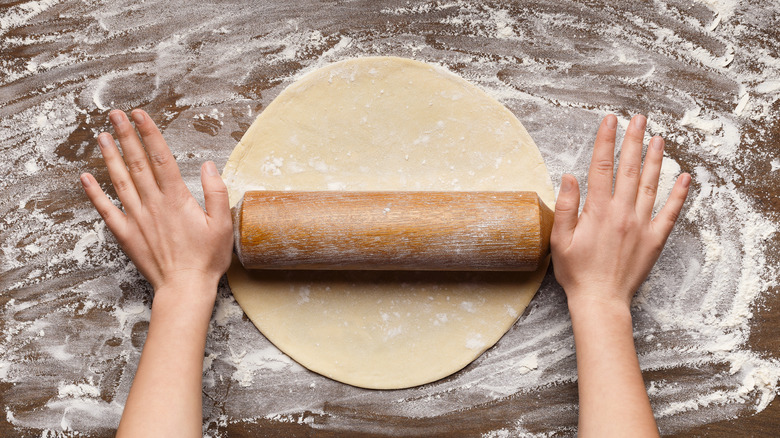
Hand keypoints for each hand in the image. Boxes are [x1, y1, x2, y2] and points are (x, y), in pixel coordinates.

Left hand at [80, 109, 232, 292]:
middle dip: (126, 136)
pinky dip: (94, 193)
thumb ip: (216, 192)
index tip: (140, 115)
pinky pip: (106, 210)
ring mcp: (136, 218)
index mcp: (177, 199)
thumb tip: (208, 165)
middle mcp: (153, 204)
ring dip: (109, 156)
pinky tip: (85, 178)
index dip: (150, 134)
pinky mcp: (126, 234)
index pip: (161, 158)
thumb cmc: (206, 258)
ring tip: (101, 136)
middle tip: (115, 115)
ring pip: (120, 180)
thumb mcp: (223, 224)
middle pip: (137, 163)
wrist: (184, 288)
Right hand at [551, 114, 689, 308]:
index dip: (605, 141)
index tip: (610, 121)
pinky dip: (678, 194)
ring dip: (655, 159)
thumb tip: (569, 177)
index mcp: (597, 211)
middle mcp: (622, 213)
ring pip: (651, 185)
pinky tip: (684, 177)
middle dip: (634, 141)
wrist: (600, 301)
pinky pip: (669, 212)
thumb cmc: (576, 272)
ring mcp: (641, 225)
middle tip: (639, 119)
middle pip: (629, 169)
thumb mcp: (559, 240)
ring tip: (658, 138)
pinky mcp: (654, 239)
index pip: (601, 167)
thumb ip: (564, 207)